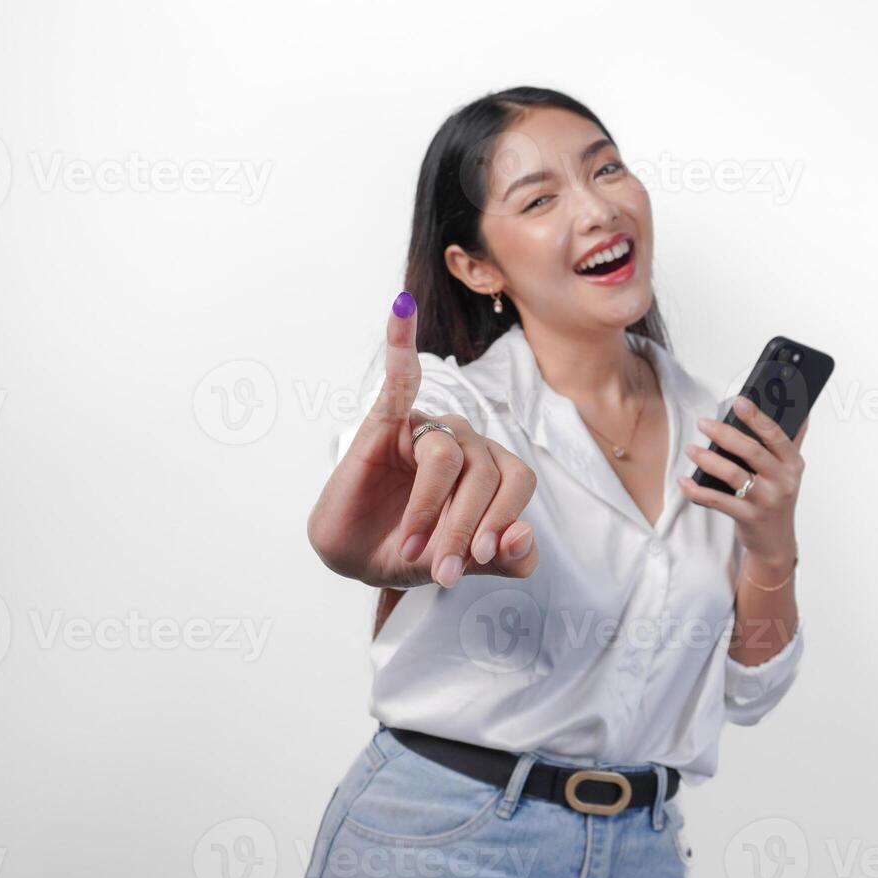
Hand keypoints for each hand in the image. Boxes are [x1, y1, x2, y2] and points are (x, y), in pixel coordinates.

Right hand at [307, 294, 539, 588]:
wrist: (354, 557)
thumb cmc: (411, 551)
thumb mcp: (461, 563)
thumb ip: (503, 556)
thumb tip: (523, 536)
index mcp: (490, 467)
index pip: (518, 480)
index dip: (503, 519)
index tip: (474, 560)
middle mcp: (465, 441)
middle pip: (488, 472)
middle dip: (464, 527)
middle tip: (440, 569)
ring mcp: (426, 427)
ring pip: (450, 457)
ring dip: (430, 511)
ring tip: (410, 549)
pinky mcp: (386, 421)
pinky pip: (399, 377)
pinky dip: (401, 341)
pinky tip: (402, 309)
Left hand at [677, 396, 808, 563]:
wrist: (776, 542)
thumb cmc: (777, 500)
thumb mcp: (789, 471)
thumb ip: (792, 442)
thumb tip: (801, 412)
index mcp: (793, 463)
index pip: (776, 435)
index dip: (757, 417)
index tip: (739, 401)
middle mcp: (782, 481)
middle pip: (752, 452)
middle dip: (725, 434)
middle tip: (704, 423)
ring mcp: (765, 501)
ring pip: (733, 475)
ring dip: (708, 460)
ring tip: (691, 449)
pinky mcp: (748, 517)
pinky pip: (718, 501)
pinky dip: (698, 491)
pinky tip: (684, 481)